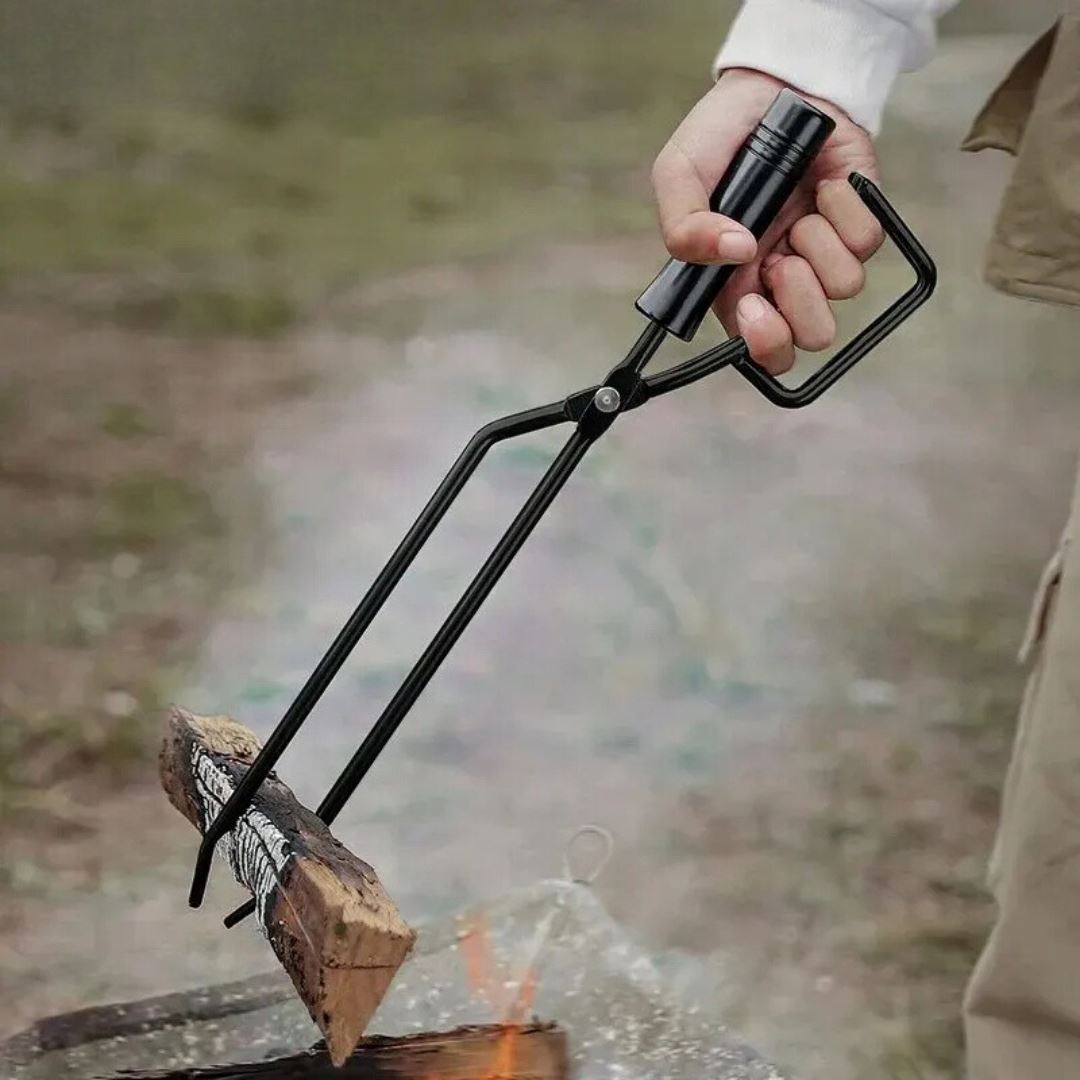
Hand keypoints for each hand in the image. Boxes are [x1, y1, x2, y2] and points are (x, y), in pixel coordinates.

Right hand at [651, 68, 882, 372]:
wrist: (775, 83)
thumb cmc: (722, 134)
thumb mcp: (679, 173)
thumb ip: (683, 226)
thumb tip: (735, 254)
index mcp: (735, 282)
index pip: (759, 347)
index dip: (764, 342)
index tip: (755, 306)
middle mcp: (782, 276)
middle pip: (811, 334)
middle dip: (800, 301)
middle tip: (782, 260)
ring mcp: (824, 251)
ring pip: (843, 287)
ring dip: (819, 245)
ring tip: (800, 211)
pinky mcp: (860, 221)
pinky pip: (866, 241)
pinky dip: (846, 210)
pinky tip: (826, 186)